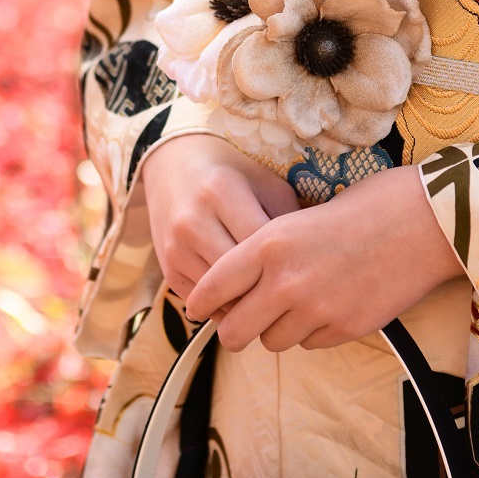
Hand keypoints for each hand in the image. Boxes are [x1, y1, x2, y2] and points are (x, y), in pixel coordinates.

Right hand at [141, 133, 299, 300]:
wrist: (174, 168)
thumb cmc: (233, 174)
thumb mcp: (266, 183)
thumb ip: (288, 219)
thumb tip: (309, 264)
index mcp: (220, 191)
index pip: (261, 245)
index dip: (288, 262)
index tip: (309, 270)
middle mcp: (192, 222)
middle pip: (240, 277)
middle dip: (270, 289)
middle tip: (298, 296)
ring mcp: (175, 250)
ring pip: (222, 298)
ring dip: (250, 306)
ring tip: (277, 302)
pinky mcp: (169, 272)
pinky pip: (206, 307)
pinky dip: (230, 309)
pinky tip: (251, 301)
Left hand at [185, 164, 462, 351]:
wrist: (429, 220)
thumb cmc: (371, 204)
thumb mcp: (304, 215)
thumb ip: (271, 249)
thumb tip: (246, 280)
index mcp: (269, 244)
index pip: (212, 287)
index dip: (200, 303)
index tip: (198, 308)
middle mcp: (285, 282)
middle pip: (234, 332)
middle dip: (235, 328)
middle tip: (242, 319)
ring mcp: (317, 310)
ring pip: (272, 342)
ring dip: (277, 329)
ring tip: (294, 305)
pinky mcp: (346, 329)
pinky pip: (310, 344)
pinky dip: (312, 331)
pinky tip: (329, 305)